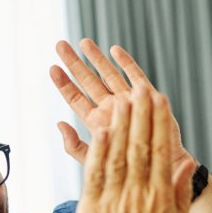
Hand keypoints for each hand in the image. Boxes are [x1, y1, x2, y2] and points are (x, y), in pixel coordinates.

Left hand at [50, 38, 192, 170]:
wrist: (160, 170)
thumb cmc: (128, 170)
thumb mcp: (95, 161)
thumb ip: (75, 146)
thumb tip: (59, 125)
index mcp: (97, 123)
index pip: (76, 99)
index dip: (64, 84)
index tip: (52, 68)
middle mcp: (111, 108)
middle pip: (88, 81)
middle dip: (74, 63)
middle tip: (60, 44)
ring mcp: (129, 101)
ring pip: (109, 75)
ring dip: (96, 58)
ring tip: (83, 42)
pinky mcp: (147, 98)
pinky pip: (135, 76)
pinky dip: (125, 63)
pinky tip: (114, 50)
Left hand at [76, 86, 195, 212]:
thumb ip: (180, 192)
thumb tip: (186, 162)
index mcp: (159, 199)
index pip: (160, 152)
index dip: (159, 123)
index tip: (160, 100)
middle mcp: (137, 196)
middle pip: (139, 147)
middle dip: (141, 115)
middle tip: (142, 89)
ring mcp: (113, 203)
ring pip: (117, 155)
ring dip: (121, 125)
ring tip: (123, 99)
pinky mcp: (91, 210)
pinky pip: (95, 174)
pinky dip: (98, 150)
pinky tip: (101, 129)